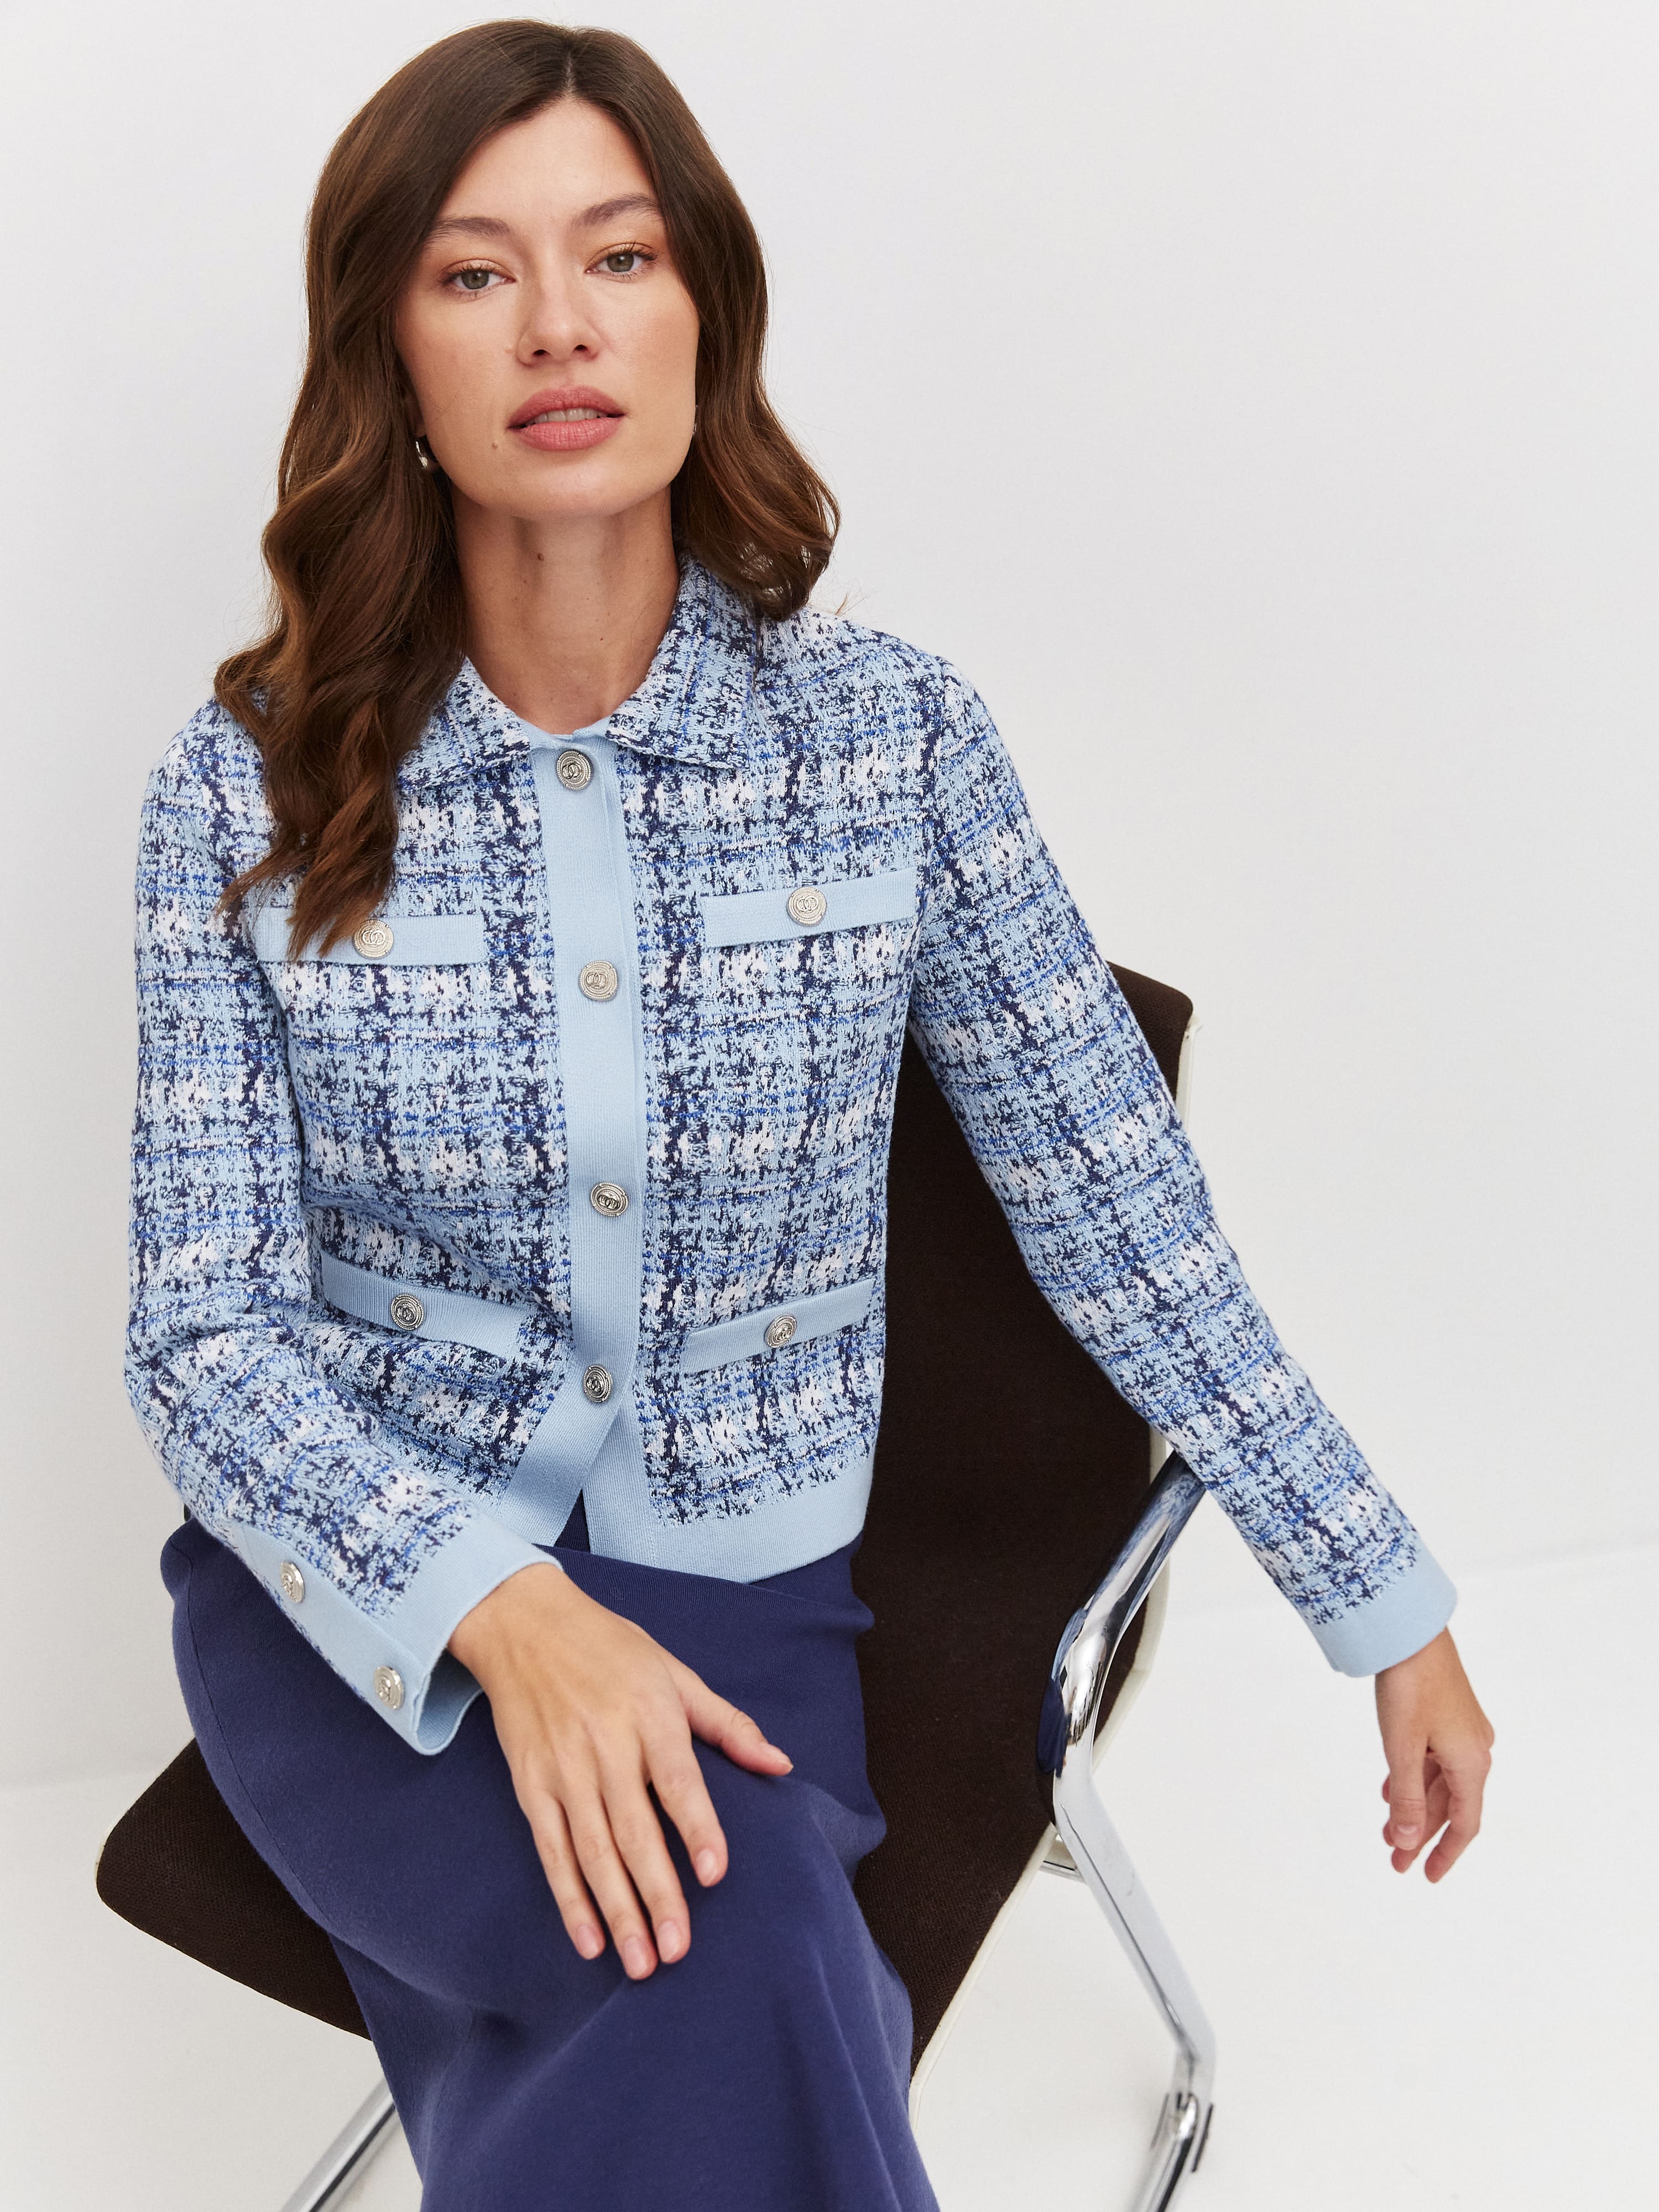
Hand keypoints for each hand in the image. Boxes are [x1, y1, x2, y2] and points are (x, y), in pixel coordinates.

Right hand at [449, 1562, 793, 1975]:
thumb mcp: (675, 1671)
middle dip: (657, 1894)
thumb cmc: (611, 1648)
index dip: (696, 1828)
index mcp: (649, 1713)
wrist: (524, 1625)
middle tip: (676, 1952)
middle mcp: (605, 1745)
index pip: (677, 1780)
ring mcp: (563, 1769)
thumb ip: (727, 1723)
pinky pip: (551, 1850)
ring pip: (592, 1851)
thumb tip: (781, 1764)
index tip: (714, 1875)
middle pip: (633, 1829)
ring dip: (616, 1910)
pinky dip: (569, 1898)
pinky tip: (589, 1940)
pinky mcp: (531, 1785)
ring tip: (639, 1963)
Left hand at [1374, 1626, 1493, 1880]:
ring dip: (1415, 1806)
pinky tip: (1388, 1788)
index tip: (1425, 1876)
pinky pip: (1433, 1759)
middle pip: (1450, 1806)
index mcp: (1471, 1763)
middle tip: (1395, 1860)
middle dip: (1422, 1834)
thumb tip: (1408, 1841)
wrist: (1411, 1630)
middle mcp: (1474, 1750)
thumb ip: (1407, 1797)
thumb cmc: (1409, 1685)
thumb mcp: (1403, 1748)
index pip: (1465, 1823)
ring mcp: (1462, 1731)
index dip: (1446, 1854)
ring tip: (1387, 1829)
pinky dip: (1413, 1778)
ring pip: (1439, 1782)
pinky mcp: (1448, 1715)